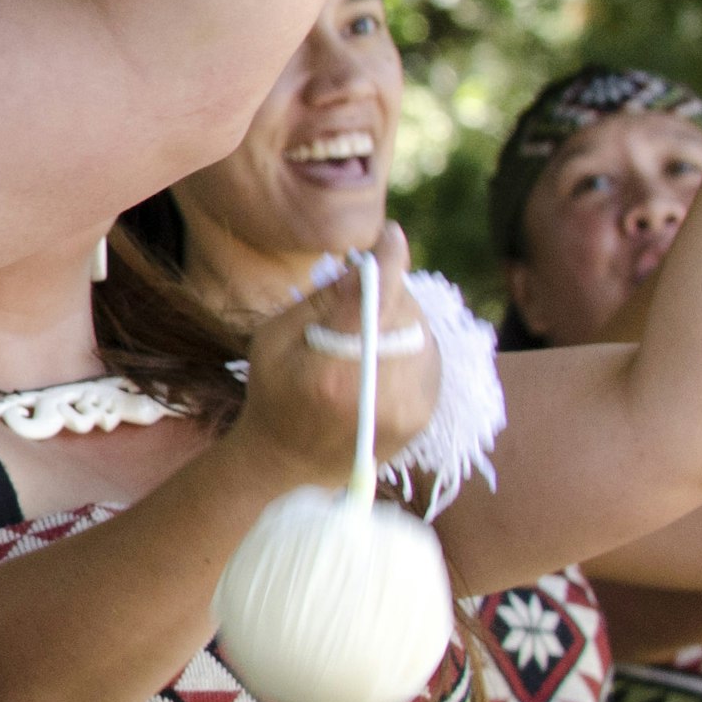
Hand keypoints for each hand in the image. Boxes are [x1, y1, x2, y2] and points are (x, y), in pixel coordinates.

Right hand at [232, 229, 441, 487]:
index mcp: (330, 368)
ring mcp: (406, 406)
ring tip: (373, 323)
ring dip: (403, 316)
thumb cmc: (273, 396)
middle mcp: (376, 388)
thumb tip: (363, 265)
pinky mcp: (422, 416)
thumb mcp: (273, 341)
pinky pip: (429, 358)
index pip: (375, 297)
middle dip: (390, 290)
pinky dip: (412, 343)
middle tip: (367, 288)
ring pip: (422, 332)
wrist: (291, 466)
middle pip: (403, 311)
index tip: (391, 235)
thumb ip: (320, 302)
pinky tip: (386, 350)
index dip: (388, 259)